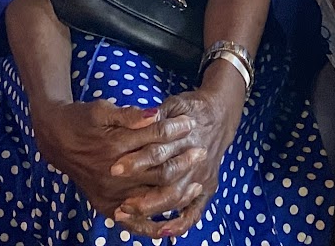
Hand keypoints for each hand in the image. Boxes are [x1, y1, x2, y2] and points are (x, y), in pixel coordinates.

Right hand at [31, 97, 182, 225]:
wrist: (55, 140)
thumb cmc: (81, 120)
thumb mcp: (102, 109)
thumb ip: (130, 115)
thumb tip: (156, 114)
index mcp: (113, 146)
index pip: (154, 139)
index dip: (175, 130)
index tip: (191, 123)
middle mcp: (113, 175)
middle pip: (158, 172)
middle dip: (183, 161)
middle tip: (201, 151)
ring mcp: (110, 195)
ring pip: (152, 199)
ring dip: (177, 193)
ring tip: (196, 185)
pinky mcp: (106, 207)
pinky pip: (133, 223)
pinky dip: (152, 228)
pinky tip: (171, 227)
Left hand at [110, 83, 239, 236]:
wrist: (220, 114)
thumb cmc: (189, 108)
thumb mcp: (173, 104)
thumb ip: (157, 115)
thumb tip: (137, 118)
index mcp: (184, 136)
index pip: (158, 151)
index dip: (136, 161)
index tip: (115, 169)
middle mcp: (194, 159)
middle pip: (166, 177)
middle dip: (141, 190)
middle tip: (118, 199)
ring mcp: (202, 176)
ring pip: (177, 197)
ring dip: (152, 208)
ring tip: (127, 212)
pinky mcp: (207, 188)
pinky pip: (195, 212)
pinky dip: (180, 224)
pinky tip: (162, 231)